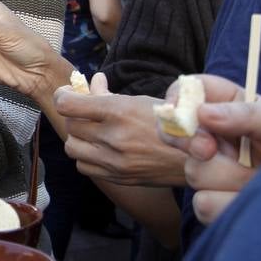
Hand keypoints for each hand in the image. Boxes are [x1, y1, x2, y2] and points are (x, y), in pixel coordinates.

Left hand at [55, 74, 186, 186]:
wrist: (197, 157)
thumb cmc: (172, 123)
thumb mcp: (143, 100)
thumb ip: (111, 94)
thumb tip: (92, 82)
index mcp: (120, 112)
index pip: (69, 105)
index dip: (62, 97)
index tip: (66, 94)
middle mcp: (113, 137)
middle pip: (70, 126)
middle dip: (75, 117)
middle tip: (85, 112)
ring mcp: (114, 161)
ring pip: (72, 148)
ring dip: (78, 138)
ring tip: (92, 132)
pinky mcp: (117, 178)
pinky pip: (84, 166)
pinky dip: (86, 157)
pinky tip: (99, 149)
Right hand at [157, 75, 260, 223]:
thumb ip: (250, 115)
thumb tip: (204, 113)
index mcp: (229, 107)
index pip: (187, 91)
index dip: (176, 97)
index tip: (180, 110)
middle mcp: (216, 138)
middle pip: (179, 134)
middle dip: (195, 143)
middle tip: (210, 149)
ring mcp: (213, 173)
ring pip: (194, 173)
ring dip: (229, 178)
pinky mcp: (216, 204)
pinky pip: (204, 204)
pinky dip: (230, 204)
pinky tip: (252, 202)